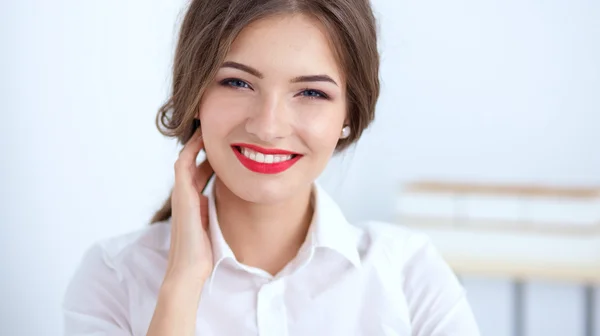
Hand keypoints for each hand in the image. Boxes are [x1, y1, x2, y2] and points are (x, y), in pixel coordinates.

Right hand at [166, 129, 213, 282]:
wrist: (189, 268)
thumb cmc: (201, 253)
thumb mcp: (210, 226)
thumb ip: (211, 213)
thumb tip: (217, 203)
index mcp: (192, 203)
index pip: (198, 173)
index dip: (208, 159)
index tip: (221, 147)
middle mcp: (184, 196)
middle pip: (191, 163)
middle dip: (201, 147)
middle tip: (214, 132)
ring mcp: (181, 194)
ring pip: (185, 160)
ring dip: (195, 144)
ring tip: (206, 129)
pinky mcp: (182, 195)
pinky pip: (183, 165)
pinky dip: (191, 150)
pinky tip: (202, 139)